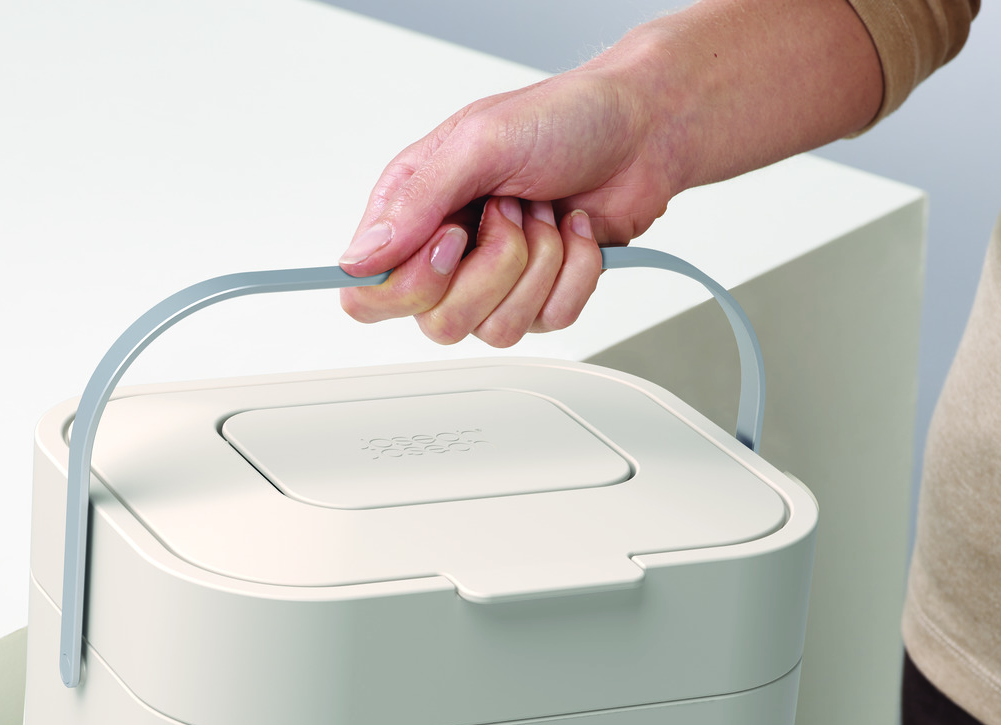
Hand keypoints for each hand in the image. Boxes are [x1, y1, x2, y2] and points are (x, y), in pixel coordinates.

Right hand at [338, 66, 677, 345]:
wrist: (641, 130)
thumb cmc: (562, 119)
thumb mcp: (478, 143)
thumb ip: (416, 203)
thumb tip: (359, 260)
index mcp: (413, 213)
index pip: (371, 294)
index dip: (410, 285)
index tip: (452, 240)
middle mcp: (448, 254)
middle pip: (439, 323)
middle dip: (492, 269)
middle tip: (511, 212)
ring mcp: (495, 282)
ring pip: (498, 329)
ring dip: (539, 266)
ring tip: (546, 214)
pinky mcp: (542, 297)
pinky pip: (551, 320)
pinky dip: (576, 271)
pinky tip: (575, 229)